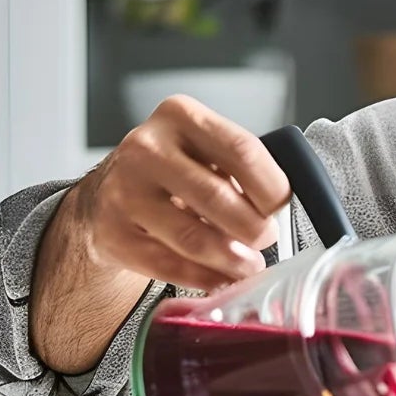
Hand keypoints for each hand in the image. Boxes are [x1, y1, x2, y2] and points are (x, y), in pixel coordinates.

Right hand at [73, 95, 292, 290]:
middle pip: (218, 197)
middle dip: (254, 229)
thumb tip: (286, 211)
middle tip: (267, 240)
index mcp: (181, 116)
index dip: (272, 188)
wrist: (109, 192)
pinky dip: (204, 278)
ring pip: (193, 238)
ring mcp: (124, 192)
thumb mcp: (206, 151)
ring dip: (232, 260)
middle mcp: (147, 149)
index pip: (243, 150)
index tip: (282, 208)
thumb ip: (243, 170)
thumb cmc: (174, 171)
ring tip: (249, 265)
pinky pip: (169, 266)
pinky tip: (221, 279)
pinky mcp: (112, 233)